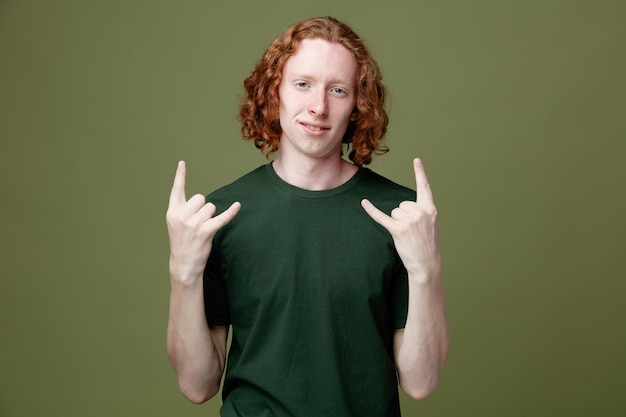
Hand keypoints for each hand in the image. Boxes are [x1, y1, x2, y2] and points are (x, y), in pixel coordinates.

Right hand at [166, 161, 240, 282]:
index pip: (176, 190)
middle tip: (198, 223)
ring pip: (211, 207)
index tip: (182, 163)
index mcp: (172, 212)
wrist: (183, 264)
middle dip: (203, 208)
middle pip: (201, 198)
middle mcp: (181, 216)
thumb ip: (185, 210)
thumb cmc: (183, 242)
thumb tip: (203, 201)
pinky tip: (237, 206)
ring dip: (211, 217)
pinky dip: (231, 212)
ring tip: (203, 230)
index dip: (180, 176)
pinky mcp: (205, 232)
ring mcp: (193, 224)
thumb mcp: (177, 224)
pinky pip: (221, 218)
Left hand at [361, 158, 439, 279]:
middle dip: (403, 215)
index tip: (416, 160)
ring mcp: (410, 221)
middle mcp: (421, 212)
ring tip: (407, 234)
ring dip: (397, 222)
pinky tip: (364, 203)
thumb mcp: (432, 224)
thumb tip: (405, 206)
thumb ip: (423, 211)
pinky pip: (382, 217)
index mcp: (430, 209)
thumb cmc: (428, 244)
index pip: (425, 188)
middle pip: (402, 203)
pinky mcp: (398, 230)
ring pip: (394, 211)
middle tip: (412, 230)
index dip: (420, 173)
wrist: (427, 263)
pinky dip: (372, 210)